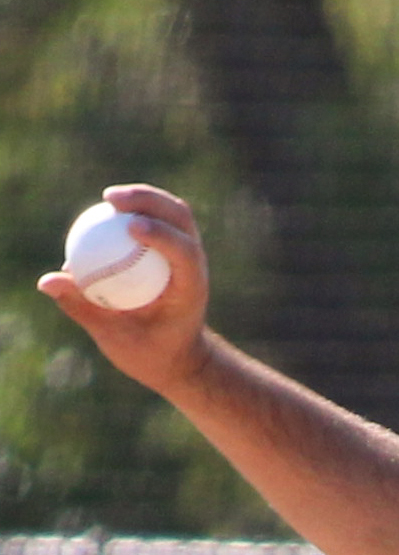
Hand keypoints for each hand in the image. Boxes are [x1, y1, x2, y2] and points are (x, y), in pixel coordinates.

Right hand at [37, 184, 213, 393]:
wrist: (177, 357)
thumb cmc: (149, 353)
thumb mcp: (115, 338)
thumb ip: (83, 308)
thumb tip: (47, 280)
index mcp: (190, 289)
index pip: (185, 253)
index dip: (162, 234)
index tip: (131, 225)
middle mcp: (195, 266)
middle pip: (180, 219)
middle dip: (149, 201)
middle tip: (112, 199)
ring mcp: (189, 255)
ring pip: (174, 213)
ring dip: (145, 197)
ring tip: (110, 197)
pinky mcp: (177, 251)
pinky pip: (158, 221)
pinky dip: (136, 210)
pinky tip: (107, 210)